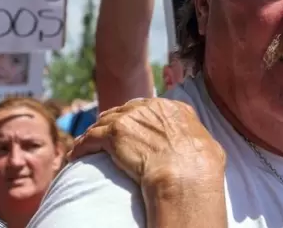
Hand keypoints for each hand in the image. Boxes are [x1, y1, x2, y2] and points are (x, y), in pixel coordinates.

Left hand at [68, 98, 225, 192]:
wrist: (184, 174)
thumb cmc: (201, 165)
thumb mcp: (206, 142)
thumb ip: (196, 135)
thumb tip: (202, 143)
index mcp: (173, 108)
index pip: (148, 107)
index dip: (137, 117)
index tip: (132, 127)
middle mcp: (151, 107)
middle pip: (124, 110)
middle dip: (114, 122)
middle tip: (107, 136)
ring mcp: (130, 118)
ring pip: (105, 122)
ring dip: (95, 134)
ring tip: (87, 145)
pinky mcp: (112, 134)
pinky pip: (90, 138)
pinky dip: (81, 146)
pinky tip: (76, 156)